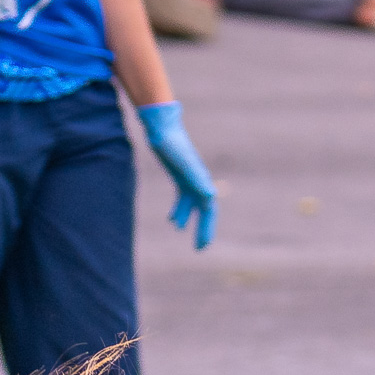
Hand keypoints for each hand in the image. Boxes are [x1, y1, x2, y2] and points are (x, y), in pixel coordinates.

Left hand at [137, 102, 215, 249]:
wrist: (162, 126)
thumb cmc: (172, 144)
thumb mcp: (183, 163)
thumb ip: (197, 178)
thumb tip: (211, 196)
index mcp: (201, 181)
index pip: (208, 210)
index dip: (207, 228)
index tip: (202, 245)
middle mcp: (199, 182)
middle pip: (204, 210)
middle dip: (203, 229)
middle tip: (199, 248)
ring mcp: (189, 179)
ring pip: (193, 205)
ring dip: (189, 219)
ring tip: (181, 231)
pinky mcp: (180, 176)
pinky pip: (182, 198)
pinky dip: (180, 209)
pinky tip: (172, 220)